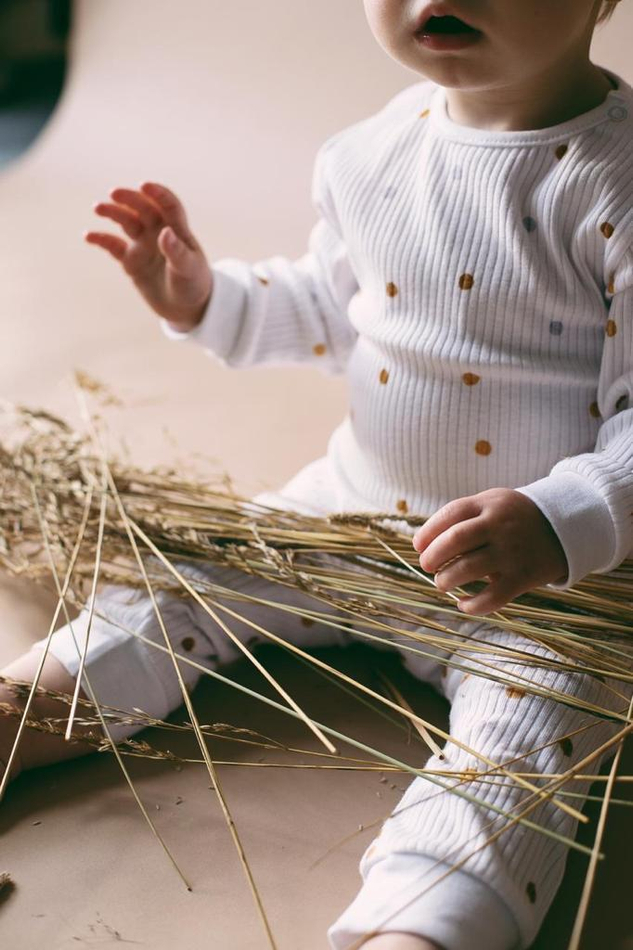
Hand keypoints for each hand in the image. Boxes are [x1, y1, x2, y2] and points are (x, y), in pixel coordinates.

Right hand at [85, 182, 212, 329]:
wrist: (186, 308)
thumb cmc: (193, 284)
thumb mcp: (188, 268)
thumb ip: (177, 251)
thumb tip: (164, 232)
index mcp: (177, 230)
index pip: (169, 206)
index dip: (158, 194)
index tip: (145, 186)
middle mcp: (158, 233)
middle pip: (143, 209)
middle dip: (129, 199)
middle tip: (114, 193)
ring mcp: (143, 245)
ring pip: (127, 222)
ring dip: (113, 213)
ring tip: (98, 208)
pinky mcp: (131, 261)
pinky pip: (114, 246)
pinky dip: (102, 240)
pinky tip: (88, 236)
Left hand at [412, 488, 568, 615]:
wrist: (564, 527)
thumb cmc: (514, 517)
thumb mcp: (493, 503)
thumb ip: (463, 517)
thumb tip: (425, 543)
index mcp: (489, 504)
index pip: (450, 514)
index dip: (428, 532)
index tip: (418, 546)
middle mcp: (500, 526)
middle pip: (455, 540)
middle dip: (432, 556)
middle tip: (427, 566)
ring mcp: (512, 552)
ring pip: (468, 568)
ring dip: (446, 579)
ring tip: (442, 582)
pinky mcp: (523, 577)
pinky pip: (492, 597)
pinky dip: (472, 605)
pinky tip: (463, 604)